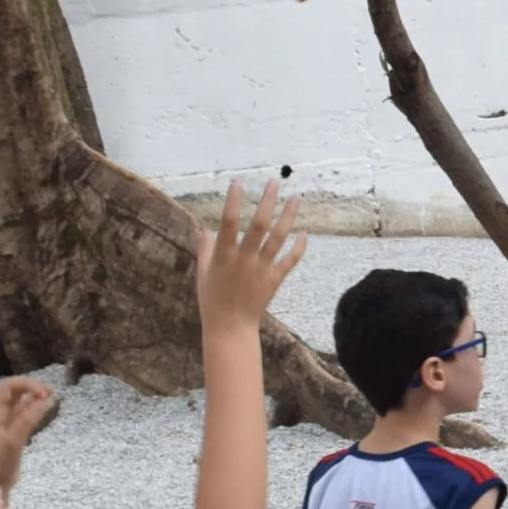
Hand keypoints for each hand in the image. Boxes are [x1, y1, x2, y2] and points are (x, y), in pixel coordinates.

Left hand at [0, 377, 56, 487]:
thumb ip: (27, 420)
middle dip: (32, 387)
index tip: (44, 392)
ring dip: (34, 396)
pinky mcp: (13, 429)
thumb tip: (44, 400)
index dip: (27, 384)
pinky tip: (45, 408)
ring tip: (50, 397)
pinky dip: (35, 407)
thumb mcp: (13, 442)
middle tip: (51, 393)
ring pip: (20, 400)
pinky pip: (24, 412)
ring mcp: (5, 420)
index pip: (8, 386)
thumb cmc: (0, 463)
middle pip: (14, 390)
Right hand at [195, 180, 305, 330]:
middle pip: (259, 225)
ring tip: (296, 198)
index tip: (238, 182)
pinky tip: (304, 233)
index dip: (233, 201)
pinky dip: (298, 247)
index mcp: (223, 255)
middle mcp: (244, 259)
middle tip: (275, 182)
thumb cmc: (212, 299)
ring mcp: (261, 269)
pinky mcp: (274, 279)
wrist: (230, 326)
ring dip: (288, 217)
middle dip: (267, 202)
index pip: (228, 223)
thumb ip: (206, 249)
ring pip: (278, 238)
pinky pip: (290, 261)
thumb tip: (207, 229)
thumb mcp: (203, 272)